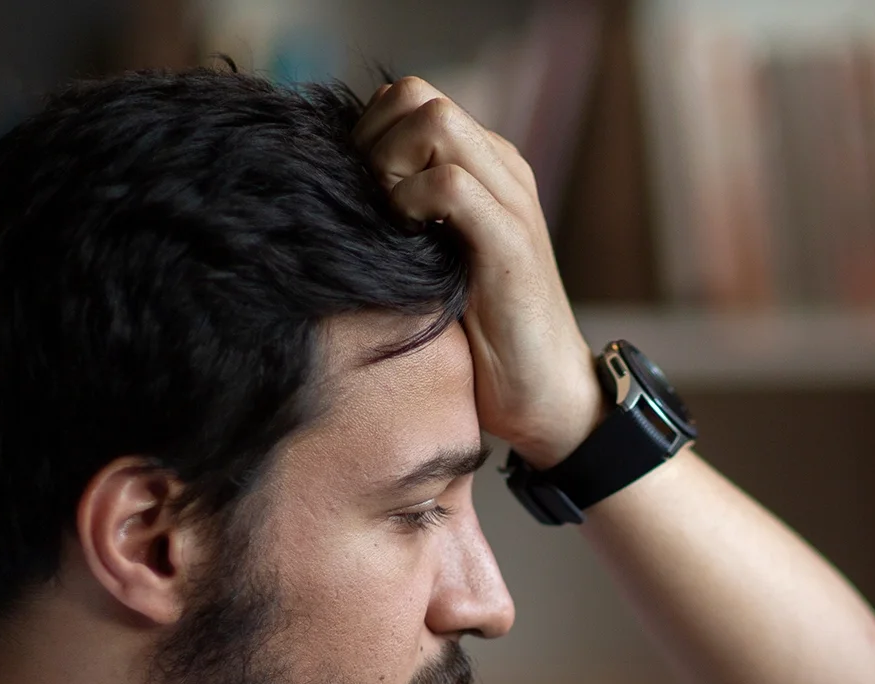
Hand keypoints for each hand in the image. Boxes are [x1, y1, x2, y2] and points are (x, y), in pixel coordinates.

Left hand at [355, 77, 603, 466]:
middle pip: (414, 94)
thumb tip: (329, 192)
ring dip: (390, 166)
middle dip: (371, 140)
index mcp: (482, 167)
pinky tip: (408, 244)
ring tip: (390, 222)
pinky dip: (413, 203)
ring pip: (434, 120)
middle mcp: (500, 169)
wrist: (545, 397)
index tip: (355, 194)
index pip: (405, 98)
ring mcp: (510, 200)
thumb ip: (400, 217)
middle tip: (367, 205)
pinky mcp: (511, 241)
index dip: (365, 133)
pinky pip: (451, 183)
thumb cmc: (480, 341)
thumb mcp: (429, 263)